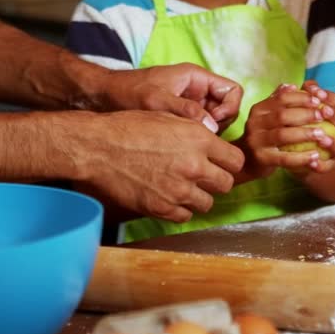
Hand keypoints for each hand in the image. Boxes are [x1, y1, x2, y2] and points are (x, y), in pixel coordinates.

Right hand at [73, 110, 244, 221]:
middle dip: (217, 181)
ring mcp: (178, 189)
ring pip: (207, 203)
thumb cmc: (130, 127)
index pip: (236, 160)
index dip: (229, 162)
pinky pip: (185, 216)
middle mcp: (194, 165)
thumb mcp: (169, 117)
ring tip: (182, 186)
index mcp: (199, 139)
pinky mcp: (162, 207)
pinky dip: (180, 209)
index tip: (221, 164)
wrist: (98, 147)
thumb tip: (216, 144)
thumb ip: (197, 132)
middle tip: (203, 177)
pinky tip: (169, 196)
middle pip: (226, 184)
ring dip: (198, 196)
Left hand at [94, 63, 242, 132]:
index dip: (230, 108)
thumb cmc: (126, 92)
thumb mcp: (156, 100)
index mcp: (197, 78)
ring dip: (208, 137)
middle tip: (201, 138)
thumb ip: (184, 110)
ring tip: (188, 144)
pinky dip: (197, 142)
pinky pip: (200, 132)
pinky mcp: (182, 121)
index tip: (214, 123)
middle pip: (227, 111)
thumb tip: (212, 128)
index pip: (233, 91)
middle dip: (220, 126)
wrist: (102, 98)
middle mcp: (198, 92)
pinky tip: (182, 149)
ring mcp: (191, 107)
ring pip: (215, 125)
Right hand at [243, 83, 334, 175]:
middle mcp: (254, 123)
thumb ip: (279, 101)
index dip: (301, 98)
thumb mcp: (269, 116)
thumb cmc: (265, 135)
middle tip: (323, 116)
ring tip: (322, 135)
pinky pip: (284, 158)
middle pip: (282, 115)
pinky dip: (301, 158)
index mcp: (259, 109)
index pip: (281, 98)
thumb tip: (293, 86)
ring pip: (283, 135)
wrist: (248, 160)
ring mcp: (256, 141)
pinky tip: (315, 156)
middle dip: (305, 114)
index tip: (319, 100)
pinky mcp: (261, 159)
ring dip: (305, 134)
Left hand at [301, 81, 334, 172]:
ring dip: (333, 142)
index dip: (330, 97)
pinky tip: (312, 162)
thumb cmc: (303, 124)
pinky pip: (329, 167)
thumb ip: (305, 96)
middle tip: (322, 110)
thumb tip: (305, 84)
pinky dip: (322, 165)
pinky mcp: (332, 166)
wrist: (302, 154)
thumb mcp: (303, 110)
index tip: (316, 92)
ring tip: (321, 139)